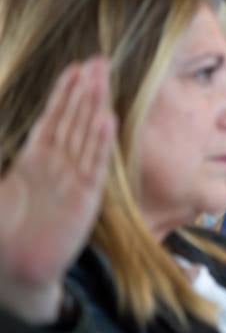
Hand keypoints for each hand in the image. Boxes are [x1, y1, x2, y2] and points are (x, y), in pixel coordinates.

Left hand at [0, 59, 115, 324]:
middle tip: (99, 61)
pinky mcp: (84, 200)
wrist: (16, 271)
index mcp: (35, 162)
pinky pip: (94, 166)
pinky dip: (101, 143)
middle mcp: (57, 167)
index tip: (76, 67)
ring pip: (85, 136)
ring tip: (103, 79)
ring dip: (94, 106)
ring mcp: (73, 181)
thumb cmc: (4, 233)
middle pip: (74, 120)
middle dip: (85, 90)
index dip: (64, 94)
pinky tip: (109, 120)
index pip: (54, 119)